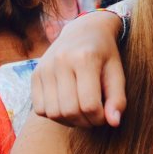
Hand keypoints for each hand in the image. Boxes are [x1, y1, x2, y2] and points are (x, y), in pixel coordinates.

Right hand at [31, 11, 125, 126]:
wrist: (83, 30)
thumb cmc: (104, 54)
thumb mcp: (117, 71)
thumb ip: (118, 98)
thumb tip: (114, 123)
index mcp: (85, 58)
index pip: (90, 104)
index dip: (99, 118)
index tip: (106, 116)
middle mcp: (61, 61)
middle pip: (70, 111)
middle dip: (85, 122)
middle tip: (94, 117)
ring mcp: (45, 67)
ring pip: (53, 113)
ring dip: (69, 121)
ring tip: (82, 113)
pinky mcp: (35, 74)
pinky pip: (40, 109)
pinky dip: (54, 115)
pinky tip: (67, 106)